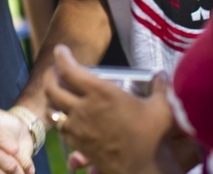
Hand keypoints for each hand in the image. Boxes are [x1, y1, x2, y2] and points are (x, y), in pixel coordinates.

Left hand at [45, 45, 178, 173]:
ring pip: (53, 111)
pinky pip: (62, 130)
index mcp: (101, 93)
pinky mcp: (79, 146)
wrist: (144, 170)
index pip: (70, 70)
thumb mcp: (162, 107)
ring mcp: (79, 129)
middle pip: (52, 90)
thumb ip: (162, 87)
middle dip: (49, 77)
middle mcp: (84, 109)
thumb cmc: (152, 137)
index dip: (61, 57)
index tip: (60, 50)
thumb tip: (163, 75)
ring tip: (57, 94)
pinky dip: (61, 121)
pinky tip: (68, 119)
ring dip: (52, 101)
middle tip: (54, 71)